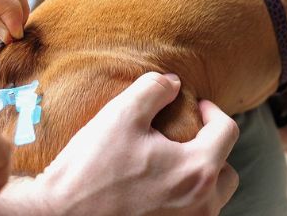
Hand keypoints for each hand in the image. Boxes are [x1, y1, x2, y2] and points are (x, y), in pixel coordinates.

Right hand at [0, 72, 239, 214]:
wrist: (60, 214)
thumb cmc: (91, 168)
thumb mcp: (122, 114)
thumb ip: (154, 89)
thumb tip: (173, 83)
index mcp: (197, 171)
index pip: (227, 132)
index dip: (212, 111)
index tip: (196, 106)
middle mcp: (201, 205)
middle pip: (226, 171)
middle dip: (211, 149)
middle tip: (187, 136)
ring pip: (211, 197)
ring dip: (199, 176)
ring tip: (171, 162)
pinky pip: (190, 212)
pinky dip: (183, 197)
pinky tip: (157, 186)